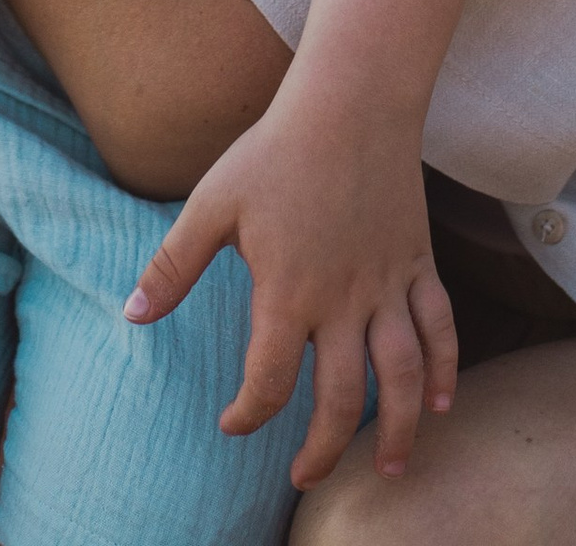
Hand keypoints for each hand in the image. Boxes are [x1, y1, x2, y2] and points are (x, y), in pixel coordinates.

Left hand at [124, 81, 456, 485]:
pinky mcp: (417, 263)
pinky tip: (438, 403)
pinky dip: (444, 369)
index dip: (249, 414)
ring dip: (398, 429)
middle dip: (324, 449)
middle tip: (306, 475)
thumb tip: (131, 314)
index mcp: (289, 292)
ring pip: (401, 376)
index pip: (270, 382)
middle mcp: (343, 301)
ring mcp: (387, 284)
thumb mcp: (213, 202)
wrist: (352, 100)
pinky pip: (440, 327)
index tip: (234, 422)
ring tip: (389, 466)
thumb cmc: (277, 148)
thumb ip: (174, 263)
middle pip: (342, 400)